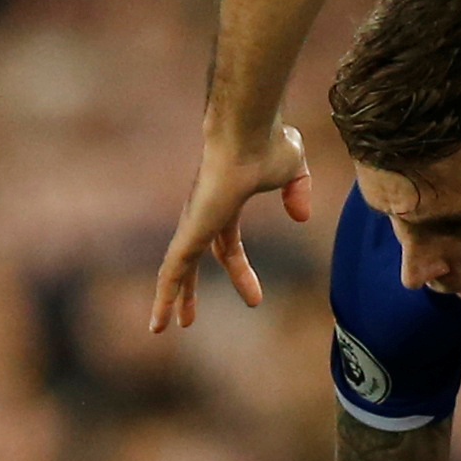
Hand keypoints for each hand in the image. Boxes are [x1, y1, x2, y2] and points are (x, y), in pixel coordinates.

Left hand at [149, 123, 314, 332]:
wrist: (250, 132)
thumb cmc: (271, 143)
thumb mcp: (296, 172)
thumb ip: (298, 192)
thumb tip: (301, 217)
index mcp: (226, 204)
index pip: (228, 245)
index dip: (240, 274)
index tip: (255, 302)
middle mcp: (204, 215)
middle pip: (195, 260)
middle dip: (190, 290)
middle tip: (188, 319)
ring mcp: (195, 222)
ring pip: (175, 269)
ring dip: (169, 300)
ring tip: (160, 328)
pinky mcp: (191, 230)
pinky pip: (172, 269)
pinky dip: (164, 294)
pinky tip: (159, 317)